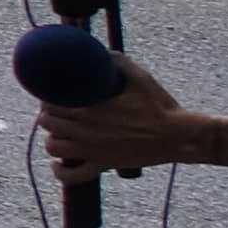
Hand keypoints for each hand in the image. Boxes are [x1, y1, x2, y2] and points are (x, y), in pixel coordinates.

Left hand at [40, 66, 198, 180]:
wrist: (179, 136)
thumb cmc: (161, 106)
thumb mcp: (140, 78)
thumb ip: (118, 62)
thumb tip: (104, 52)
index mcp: (90, 108)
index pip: (50, 103)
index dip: (48, 99)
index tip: (54, 96)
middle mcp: (85, 130)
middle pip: (47, 124)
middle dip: (49, 117)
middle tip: (59, 113)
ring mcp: (92, 150)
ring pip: (53, 148)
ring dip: (53, 140)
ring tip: (62, 134)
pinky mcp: (103, 166)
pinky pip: (72, 176)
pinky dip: (60, 171)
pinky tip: (60, 163)